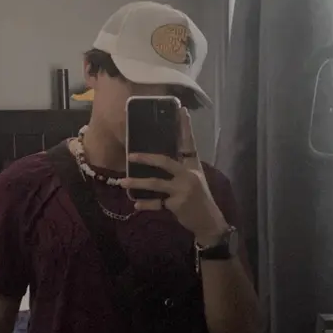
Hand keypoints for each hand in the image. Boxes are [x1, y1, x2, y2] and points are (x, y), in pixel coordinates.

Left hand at [121, 108, 227, 244]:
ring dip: (138, 183)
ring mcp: (182, 190)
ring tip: (123, 182)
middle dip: (146, 158)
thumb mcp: (194, 179)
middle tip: (130, 155)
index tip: (181, 110)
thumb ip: (180, 169)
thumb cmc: (199, 198)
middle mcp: (189, 174)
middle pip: (165, 161)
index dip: (185, 127)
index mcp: (193, 165)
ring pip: (156, 183)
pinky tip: (136, 205)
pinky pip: (157, 203)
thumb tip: (159, 159)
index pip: (188, 143)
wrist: (208, 221)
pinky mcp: (177, 204)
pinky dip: (146, 204)